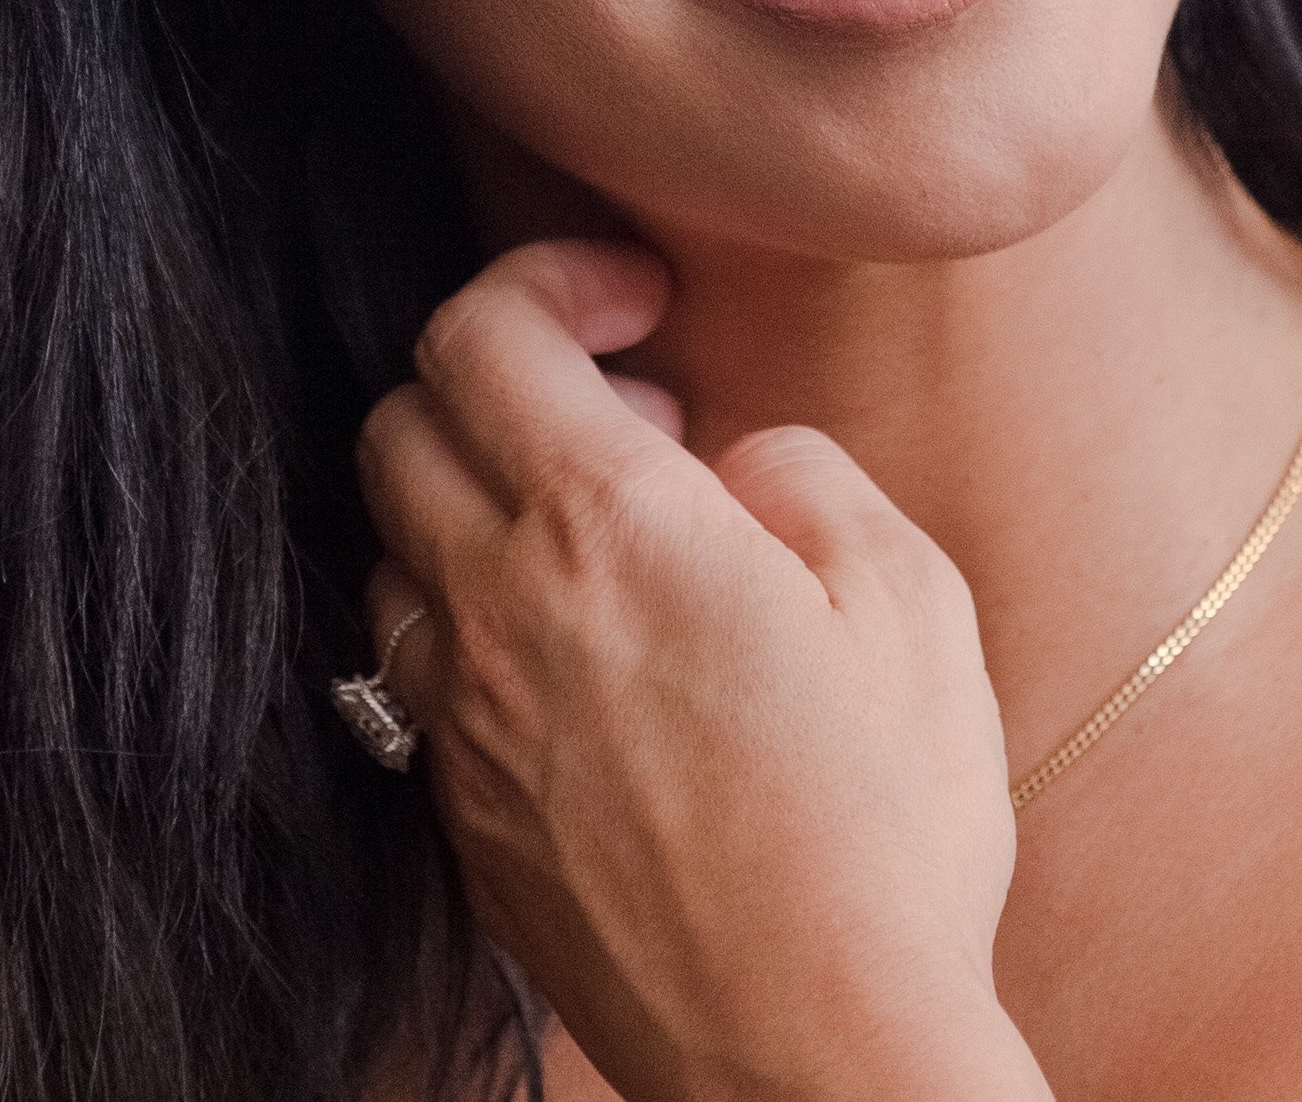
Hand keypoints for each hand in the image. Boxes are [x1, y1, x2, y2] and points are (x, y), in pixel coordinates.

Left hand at [358, 240, 1046, 1101]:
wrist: (810, 1055)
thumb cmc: (886, 835)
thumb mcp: (912, 604)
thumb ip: (808, 478)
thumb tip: (739, 460)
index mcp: (608, 529)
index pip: (482, 329)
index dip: (553, 277)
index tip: (640, 304)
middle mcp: (500, 610)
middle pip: (403, 421)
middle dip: (500, 381)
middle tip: (634, 425)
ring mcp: (461, 722)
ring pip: (389, 545)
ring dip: (472, 505)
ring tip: (604, 548)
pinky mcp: (459, 818)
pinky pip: (413, 671)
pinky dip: (470, 623)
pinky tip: (583, 664)